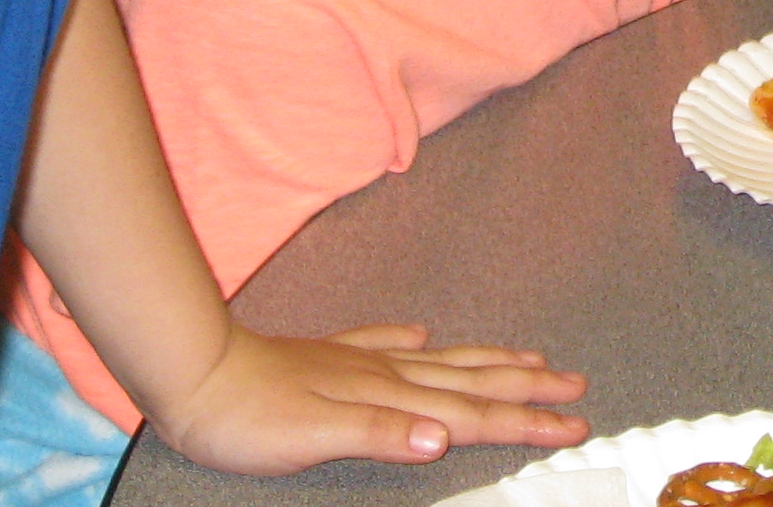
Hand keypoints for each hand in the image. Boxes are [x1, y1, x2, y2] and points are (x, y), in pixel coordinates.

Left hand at [149, 323, 587, 473]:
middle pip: (472, 382)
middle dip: (528, 387)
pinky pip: (387, 346)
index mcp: (389, 396)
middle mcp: (385, 374)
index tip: (575, 422)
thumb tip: (446, 437)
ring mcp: (359, 362)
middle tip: (578, 386)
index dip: (525, 420)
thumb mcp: (317, 436)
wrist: (194, 373)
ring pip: (442, 362)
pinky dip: (414, 343)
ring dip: (491, 363)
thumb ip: (383, 433)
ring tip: (531, 357)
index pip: (472, 412)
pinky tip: (422, 334)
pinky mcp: (330, 359)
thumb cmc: (250, 417)